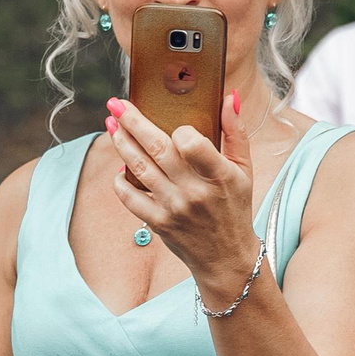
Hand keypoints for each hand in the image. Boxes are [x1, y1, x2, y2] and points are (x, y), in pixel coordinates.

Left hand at [106, 94, 259, 292]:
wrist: (227, 258)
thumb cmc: (235, 207)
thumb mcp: (244, 170)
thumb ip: (236, 132)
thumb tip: (230, 96)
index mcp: (220, 176)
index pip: (192, 144)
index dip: (180, 130)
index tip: (174, 123)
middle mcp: (195, 192)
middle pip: (157, 149)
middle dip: (132, 122)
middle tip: (116, 104)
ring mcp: (174, 208)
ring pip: (140, 169)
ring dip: (121, 144)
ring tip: (110, 126)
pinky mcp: (159, 224)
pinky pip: (131, 199)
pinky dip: (120, 182)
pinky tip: (119, 167)